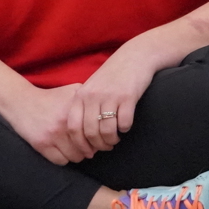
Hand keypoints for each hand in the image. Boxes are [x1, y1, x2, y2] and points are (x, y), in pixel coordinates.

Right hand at [1, 83, 96, 165]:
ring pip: (75, 156)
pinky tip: (65, 152)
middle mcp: (66, 124)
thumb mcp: (73, 90)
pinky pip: (61, 161)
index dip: (101, 138)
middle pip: (89, 147)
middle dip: (92, 149)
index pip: (97, 132)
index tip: (101, 139)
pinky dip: (65, 159)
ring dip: (79, 155)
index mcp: (76, 110)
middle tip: (92, 147)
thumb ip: (90, 97)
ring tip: (78, 150)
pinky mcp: (41, 145)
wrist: (22, 102)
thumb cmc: (51, 97)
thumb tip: (108, 106)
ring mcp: (53, 135)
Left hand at [72, 39, 161, 153]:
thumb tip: (82, 135)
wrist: (135, 56)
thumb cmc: (113, 74)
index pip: (73, 128)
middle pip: (90, 132)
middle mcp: (93, 96)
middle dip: (98, 145)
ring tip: (116, 139)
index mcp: (81, 95)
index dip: (79, 144)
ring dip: (112, 140)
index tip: (87, 152)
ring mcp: (110, 96)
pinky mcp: (128, 97)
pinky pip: (124, 123)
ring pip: (107, 131)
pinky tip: (126, 126)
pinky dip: (125, 129)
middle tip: (105, 147)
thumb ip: (84, 106)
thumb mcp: (92, 87)